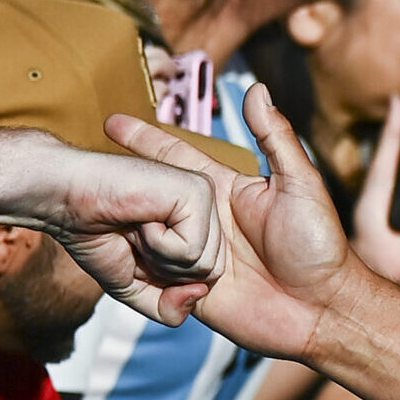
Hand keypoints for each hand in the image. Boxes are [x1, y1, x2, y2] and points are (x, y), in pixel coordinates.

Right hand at [16, 144, 225, 326]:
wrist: (65, 199)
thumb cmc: (98, 237)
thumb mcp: (136, 288)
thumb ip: (169, 309)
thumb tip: (199, 294)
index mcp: (201, 226)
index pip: (207, 280)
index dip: (166, 281)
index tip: (139, 250)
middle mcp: (210, 209)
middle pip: (210, 274)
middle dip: (164, 270)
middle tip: (137, 238)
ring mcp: (206, 196)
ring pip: (203, 264)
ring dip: (159, 257)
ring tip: (140, 227)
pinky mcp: (198, 191)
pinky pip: (191, 249)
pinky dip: (158, 243)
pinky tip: (143, 218)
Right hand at [108, 86, 368, 362]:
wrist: (322, 311)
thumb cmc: (318, 245)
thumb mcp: (300, 185)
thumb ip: (275, 138)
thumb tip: (255, 88)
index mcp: (225, 189)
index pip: (176, 156)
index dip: (145, 139)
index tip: (111, 121)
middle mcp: (204, 221)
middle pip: (151, 198)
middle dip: (118, 185)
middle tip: (78, 173)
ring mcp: (195, 256)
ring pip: (147, 240)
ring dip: (128, 233)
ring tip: (96, 218)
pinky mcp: (191, 291)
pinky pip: (157, 282)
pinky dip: (143, 274)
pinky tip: (122, 263)